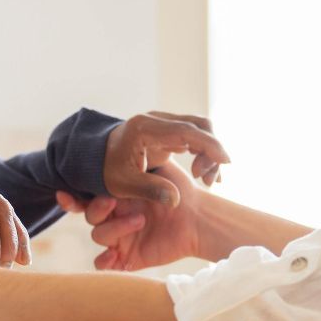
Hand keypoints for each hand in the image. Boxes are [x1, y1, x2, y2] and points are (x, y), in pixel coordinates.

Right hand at [57, 161, 204, 271]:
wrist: (199, 219)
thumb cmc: (181, 193)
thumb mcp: (158, 170)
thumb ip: (137, 162)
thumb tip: (119, 148)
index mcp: (117, 196)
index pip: (87, 198)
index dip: (72, 199)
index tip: (64, 193)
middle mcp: (115, 217)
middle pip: (89, 216)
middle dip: (97, 208)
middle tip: (112, 200)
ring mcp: (120, 238)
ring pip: (97, 236)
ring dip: (114, 228)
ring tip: (140, 221)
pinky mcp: (127, 258)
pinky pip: (102, 264)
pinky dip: (103, 263)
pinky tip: (113, 257)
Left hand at [103, 112, 228, 205]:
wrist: (96, 157)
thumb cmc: (107, 170)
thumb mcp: (123, 184)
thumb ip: (150, 190)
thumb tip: (176, 200)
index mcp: (145, 129)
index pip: (185, 131)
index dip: (209, 145)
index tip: (225, 161)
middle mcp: (156, 120)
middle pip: (198, 125)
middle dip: (212, 150)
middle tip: (211, 180)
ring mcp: (163, 123)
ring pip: (199, 129)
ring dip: (209, 152)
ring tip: (207, 180)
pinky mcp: (168, 131)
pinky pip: (194, 136)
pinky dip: (204, 152)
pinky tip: (205, 173)